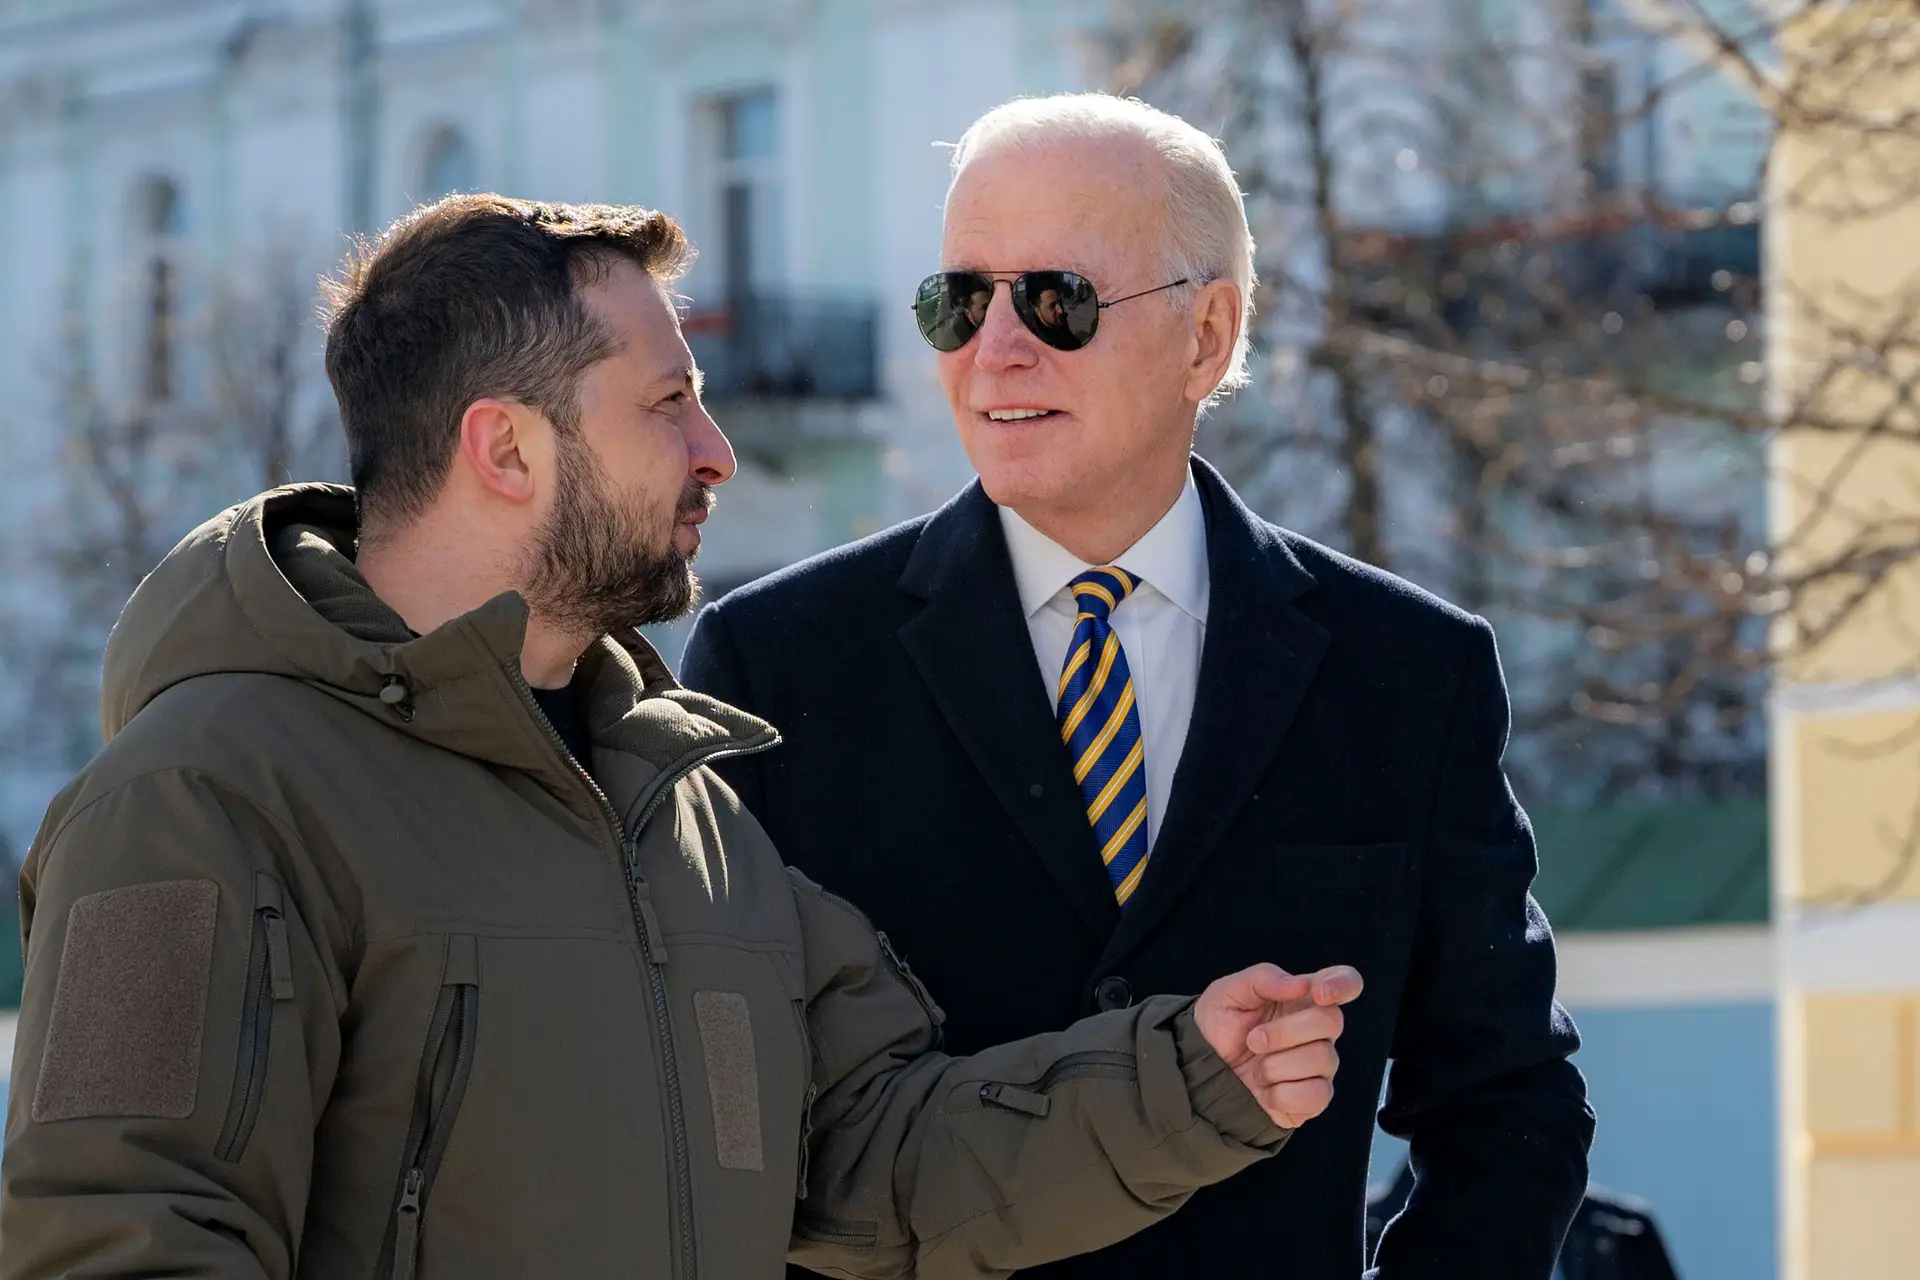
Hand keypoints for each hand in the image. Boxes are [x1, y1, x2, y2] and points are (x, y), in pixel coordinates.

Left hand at [1194, 962, 1363, 1129]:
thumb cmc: (1220, 1026)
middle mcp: (1318, 1031)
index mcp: (1302, 998)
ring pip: (1323, 1059)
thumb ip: (1263, 978)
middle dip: (1286, 1031)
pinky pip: (1315, 1095)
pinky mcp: (1313, 1099)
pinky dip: (1282, 1094)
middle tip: (1254, 1040)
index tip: (1319, 993)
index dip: (1342, 983)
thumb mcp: (1229, 992)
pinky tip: (1266, 1090)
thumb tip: (1301, 984)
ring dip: (1277, 1065)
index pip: (1345, 982)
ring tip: (1257, 1067)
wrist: (1202, 1069)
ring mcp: (1319, 1066)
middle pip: (1332, 1020)